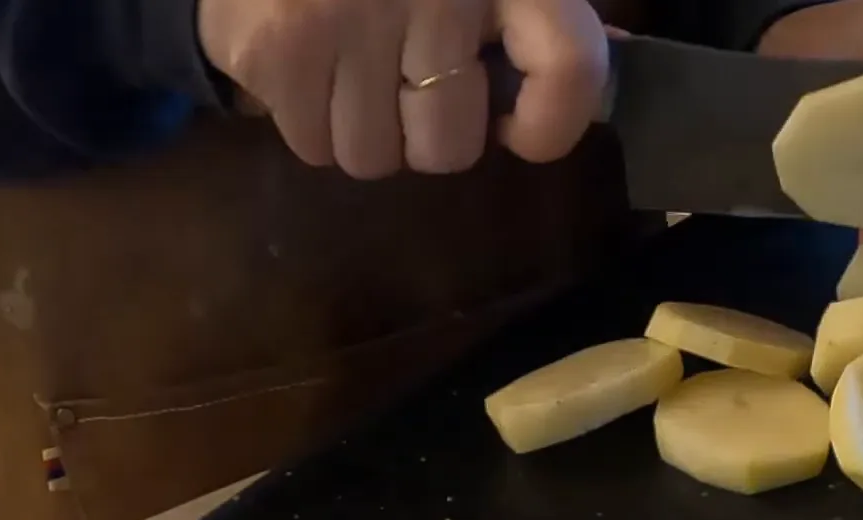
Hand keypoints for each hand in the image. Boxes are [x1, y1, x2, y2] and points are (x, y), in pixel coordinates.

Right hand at [198, 0, 607, 177]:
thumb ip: (535, 18)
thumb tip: (584, 93)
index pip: (568, 66)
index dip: (552, 123)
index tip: (517, 132)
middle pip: (450, 147)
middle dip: (427, 132)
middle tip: (404, 82)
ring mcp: (347, 19)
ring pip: (375, 158)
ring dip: (365, 131)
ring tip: (349, 66)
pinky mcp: (278, 46)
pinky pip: (313, 145)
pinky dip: (309, 119)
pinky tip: (305, 61)